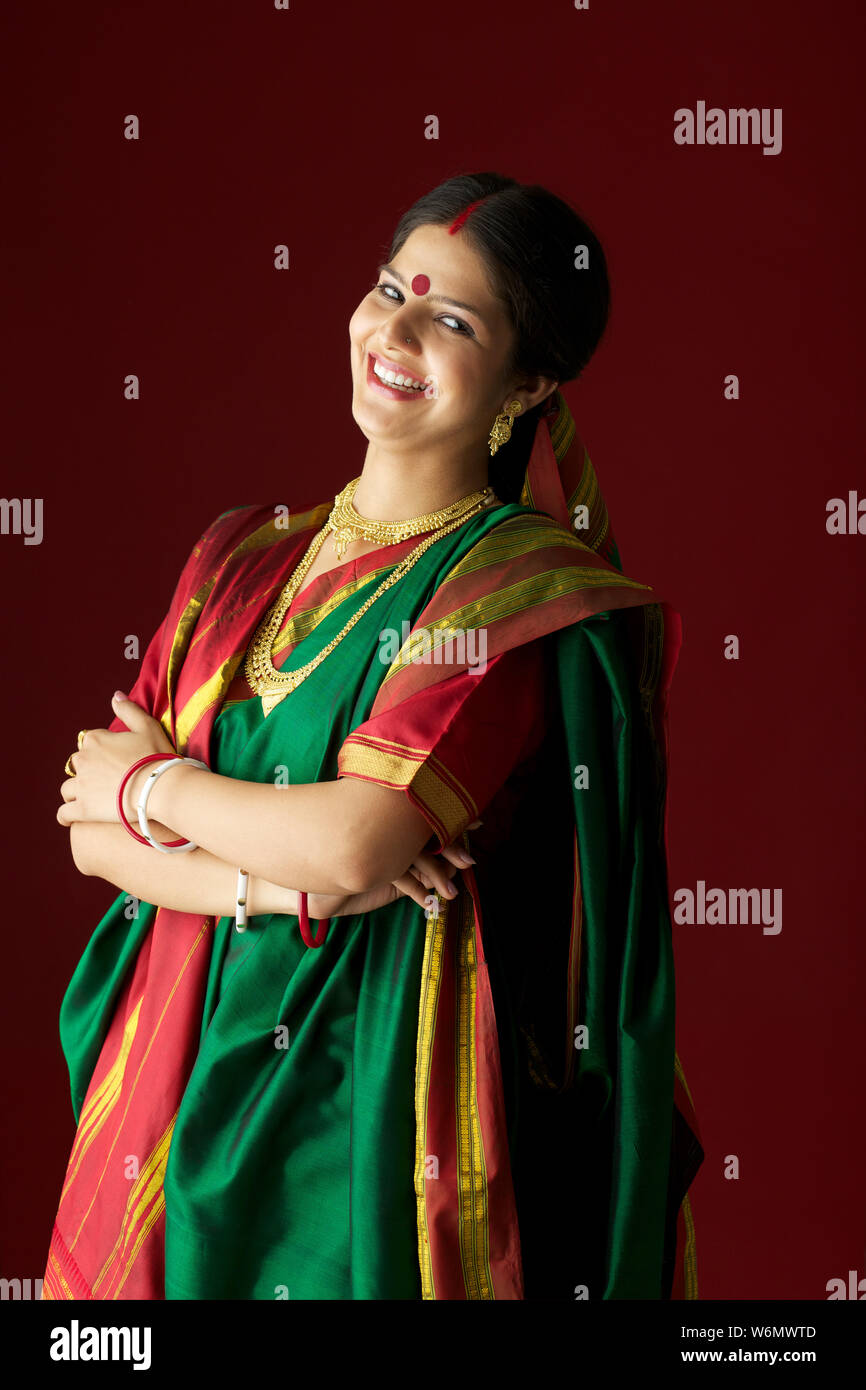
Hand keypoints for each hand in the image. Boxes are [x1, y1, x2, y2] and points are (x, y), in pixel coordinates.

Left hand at [57, 691, 176, 826]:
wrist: (161, 788)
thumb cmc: (157, 757)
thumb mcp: (148, 727)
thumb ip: (129, 710)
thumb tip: (115, 695)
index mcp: (95, 740)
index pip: (89, 742)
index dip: (102, 752)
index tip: (116, 761)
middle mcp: (83, 760)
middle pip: (77, 765)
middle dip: (87, 771)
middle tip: (106, 780)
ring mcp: (81, 786)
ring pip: (68, 789)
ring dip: (75, 793)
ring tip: (90, 798)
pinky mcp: (83, 809)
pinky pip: (64, 813)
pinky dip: (66, 815)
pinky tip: (71, 817)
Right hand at [307, 820, 480, 918]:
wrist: (319, 882)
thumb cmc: (359, 868)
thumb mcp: (398, 865)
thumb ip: (423, 861)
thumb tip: (455, 865)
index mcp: (395, 820)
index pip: (430, 817)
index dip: (455, 820)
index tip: (478, 823)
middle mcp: (389, 831)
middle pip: (427, 833)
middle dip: (451, 848)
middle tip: (470, 862)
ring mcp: (382, 846)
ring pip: (416, 855)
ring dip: (437, 876)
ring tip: (452, 894)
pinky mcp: (373, 864)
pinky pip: (399, 876)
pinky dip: (416, 891)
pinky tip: (429, 902)